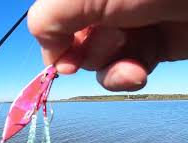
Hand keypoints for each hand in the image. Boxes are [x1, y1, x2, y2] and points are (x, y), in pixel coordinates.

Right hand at [28, 0, 187, 90]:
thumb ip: (48, 19)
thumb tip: (50, 57)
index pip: (53, 23)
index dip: (55, 46)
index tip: (64, 64)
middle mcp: (103, 8)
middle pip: (76, 46)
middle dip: (91, 50)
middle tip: (115, 35)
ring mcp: (128, 27)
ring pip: (100, 63)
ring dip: (110, 68)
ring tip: (131, 56)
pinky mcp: (152, 47)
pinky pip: (126, 71)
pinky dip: (127, 77)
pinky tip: (137, 73)